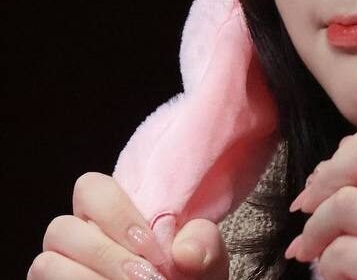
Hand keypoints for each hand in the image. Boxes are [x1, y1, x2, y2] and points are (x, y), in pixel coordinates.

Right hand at [28, 171, 229, 279]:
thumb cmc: (189, 276)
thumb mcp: (206, 258)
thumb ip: (202, 245)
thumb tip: (185, 251)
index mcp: (114, 211)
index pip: (90, 187)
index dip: (117, 215)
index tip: (152, 245)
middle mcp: (80, 235)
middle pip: (62, 227)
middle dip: (108, 256)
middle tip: (147, 278)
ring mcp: (62, 267)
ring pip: (46, 262)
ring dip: (91, 278)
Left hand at [285, 112, 356, 279]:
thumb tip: (337, 154)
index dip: (354, 143)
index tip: (334, 172)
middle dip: (325, 178)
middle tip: (307, 204)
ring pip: (347, 201)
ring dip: (316, 226)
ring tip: (312, 246)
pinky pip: (345, 250)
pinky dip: (327, 261)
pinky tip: (335, 273)